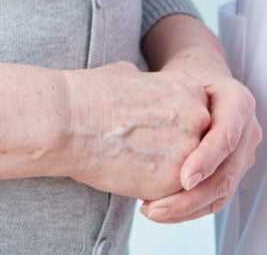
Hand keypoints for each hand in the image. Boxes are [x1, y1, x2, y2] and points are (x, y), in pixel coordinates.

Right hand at [55, 59, 211, 199]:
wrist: (68, 120)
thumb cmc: (89, 95)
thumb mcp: (128, 74)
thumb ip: (151, 87)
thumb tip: (142, 88)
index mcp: (189, 88)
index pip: (193, 117)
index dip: (169, 127)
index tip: (146, 130)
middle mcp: (198, 117)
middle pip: (197, 144)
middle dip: (173, 151)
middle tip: (142, 151)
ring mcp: (191, 150)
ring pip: (190, 172)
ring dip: (166, 172)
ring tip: (134, 164)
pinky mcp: (176, 181)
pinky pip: (176, 193)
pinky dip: (157, 191)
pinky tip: (131, 177)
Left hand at [137, 37, 260, 223]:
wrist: (200, 84)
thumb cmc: (182, 79)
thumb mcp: (177, 78)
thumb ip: (170, 95)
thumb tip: (140, 117)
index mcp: (238, 102)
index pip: (227, 135)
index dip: (207, 159)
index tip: (182, 179)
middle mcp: (249, 131)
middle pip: (226, 174)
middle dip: (192, 197)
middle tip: (155, 208)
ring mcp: (244, 154)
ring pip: (222, 192)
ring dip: (188, 208)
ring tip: (153, 212)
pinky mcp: (233, 171)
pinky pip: (215, 198)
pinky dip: (189, 208)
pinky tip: (163, 210)